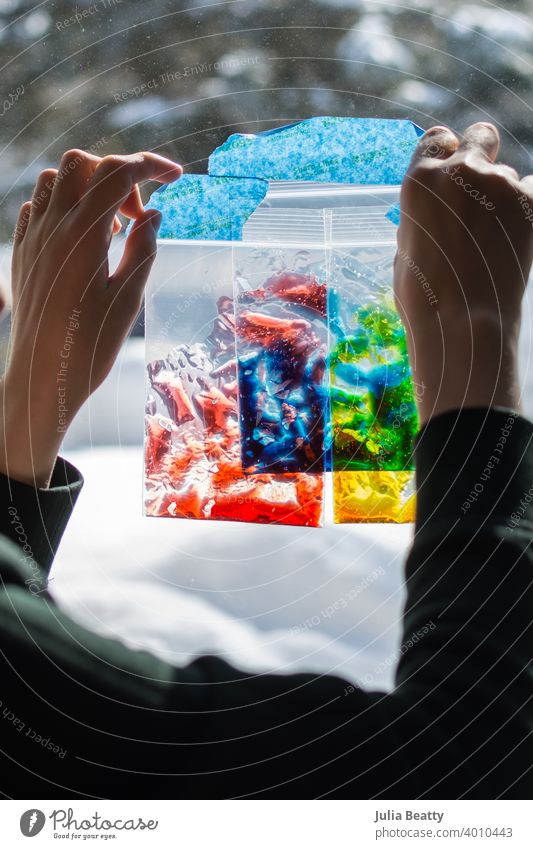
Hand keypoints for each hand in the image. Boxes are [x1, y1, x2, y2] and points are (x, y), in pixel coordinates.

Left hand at [1, 150, 181, 485]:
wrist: (41, 377)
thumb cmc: (89, 346)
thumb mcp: (127, 299)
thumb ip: (143, 249)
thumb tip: (152, 215)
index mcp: (83, 235)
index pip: (117, 174)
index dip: (150, 165)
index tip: (176, 176)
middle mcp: (52, 227)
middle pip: (83, 164)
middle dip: (117, 174)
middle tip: (138, 214)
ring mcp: (32, 237)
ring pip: (56, 180)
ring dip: (88, 188)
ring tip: (110, 227)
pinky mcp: (23, 253)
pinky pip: (38, 206)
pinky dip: (64, 206)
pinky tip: (82, 237)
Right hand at [394, 122, 532, 423]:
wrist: (464, 321)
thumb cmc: (425, 297)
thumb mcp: (407, 248)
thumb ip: (424, 217)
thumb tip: (438, 213)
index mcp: (420, 182)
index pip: (438, 138)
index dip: (446, 152)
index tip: (451, 166)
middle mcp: (460, 172)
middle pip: (481, 136)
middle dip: (482, 154)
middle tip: (482, 188)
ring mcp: (500, 184)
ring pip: (510, 175)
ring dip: (505, 198)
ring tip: (496, 241)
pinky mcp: (531, 203)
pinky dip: (528, 210)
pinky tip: (517, 238)